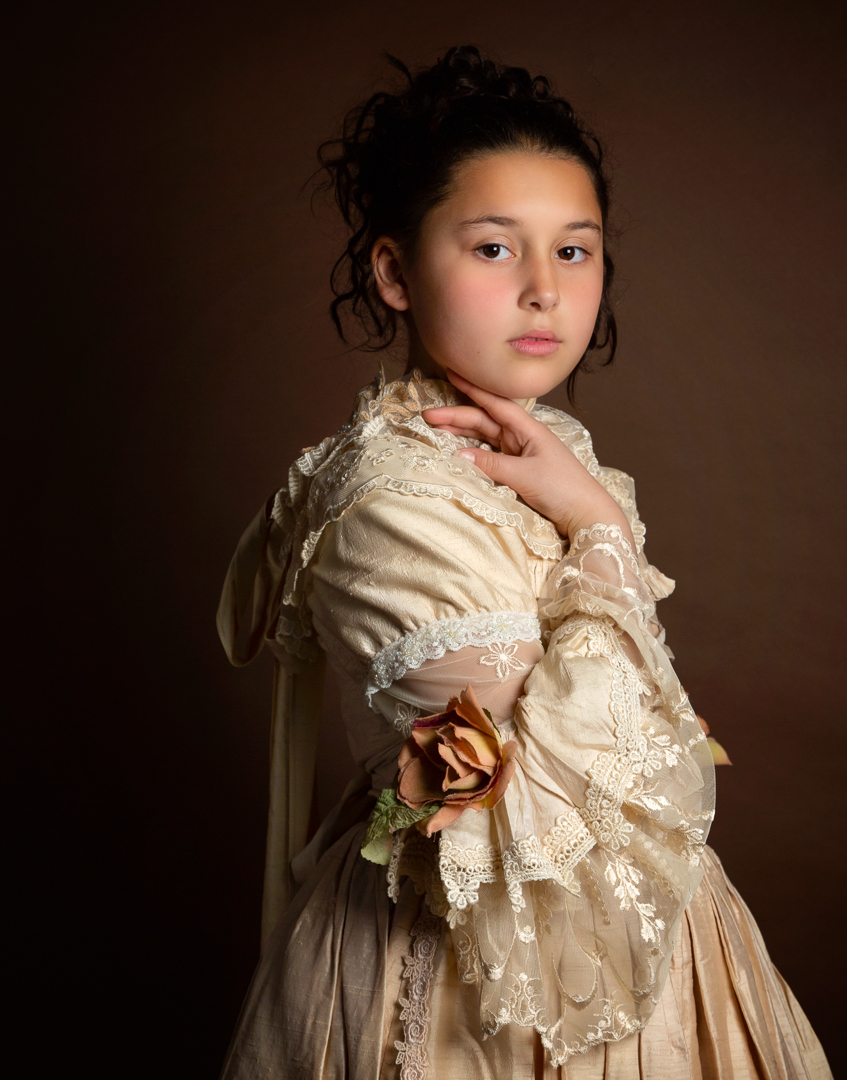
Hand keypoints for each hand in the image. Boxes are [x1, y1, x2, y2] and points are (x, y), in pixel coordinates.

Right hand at [421, 370, 634, 546]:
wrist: (587, 513)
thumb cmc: (563, 489)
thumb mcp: (524, 475)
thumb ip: (491, 465)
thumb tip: (458, 456)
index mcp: (529, 430)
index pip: (495, 404)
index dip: (473, 389)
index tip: (452, 374)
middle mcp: (523, 438)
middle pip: (485, 421)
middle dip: (456, 417)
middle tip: (428, 416)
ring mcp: (521, 454)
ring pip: (485, 437)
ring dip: (462, 433)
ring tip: (436, 431)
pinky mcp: (519, 471)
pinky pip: (490, 455)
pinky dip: (473, 452)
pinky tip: (458, 450)